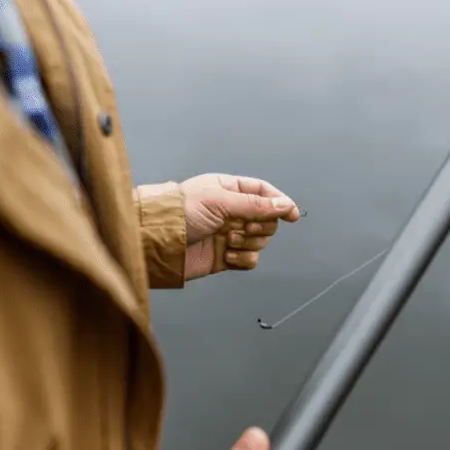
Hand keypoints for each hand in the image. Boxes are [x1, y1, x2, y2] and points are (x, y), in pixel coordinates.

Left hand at [179, 173, 300, 279]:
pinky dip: (242, 259)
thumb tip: (284, 205)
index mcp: (228, 190)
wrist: (158, 244)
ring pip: (260, 241)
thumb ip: (255, 204)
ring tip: (228, 241)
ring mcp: (228, 234)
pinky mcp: (225, 256)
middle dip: (260, 226)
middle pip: (266, 219)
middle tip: (244, 228)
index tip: (291, 214)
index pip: (263, 192)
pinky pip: (249, 259)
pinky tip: (225, 255)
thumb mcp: (219, 201)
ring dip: (248, 243)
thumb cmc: (179, 214)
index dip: (280, 202)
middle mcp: (230, 211)